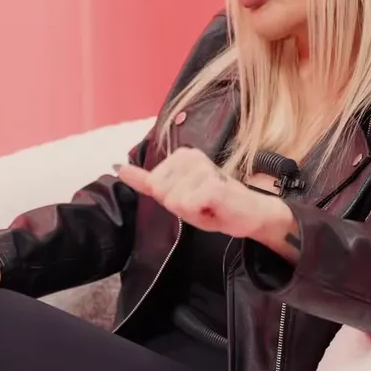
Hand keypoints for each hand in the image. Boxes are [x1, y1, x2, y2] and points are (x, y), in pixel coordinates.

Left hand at [114, 147, 280, 238]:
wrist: (251, 214)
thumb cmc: (215, 205)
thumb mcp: (177, 193)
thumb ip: (148, 181)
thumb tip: (119, 169)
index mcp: (181, 155)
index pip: (153, 184)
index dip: (170, 199)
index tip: (192, 198)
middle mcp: (190, 155)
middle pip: (160, 193)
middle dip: (178, 205)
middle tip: (201, 203)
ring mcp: (201, 169)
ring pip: (171, 201)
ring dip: (190, 211)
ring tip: (208, 206)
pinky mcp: (210, 185)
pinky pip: (185, 207)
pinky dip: (198, 215)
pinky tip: (214, 208)